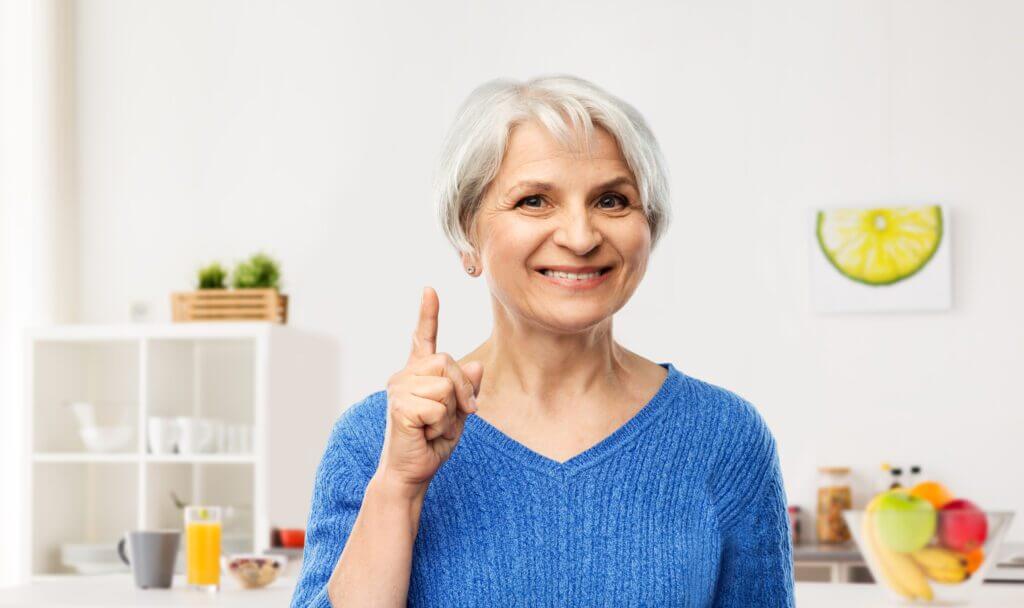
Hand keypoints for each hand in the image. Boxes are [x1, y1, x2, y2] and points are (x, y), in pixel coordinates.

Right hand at [375, 287, 483, 499]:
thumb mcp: (458, 414)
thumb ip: (466, 390)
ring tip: (433, 427)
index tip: (430, 290)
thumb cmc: (431, 443)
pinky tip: (425, 433)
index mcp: (417, 374)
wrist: (412, 473)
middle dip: (462, 391)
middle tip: (454, 417)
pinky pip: (438, 405)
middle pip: (448, 361)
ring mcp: (398, 389)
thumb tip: (476, 367)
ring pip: (446, 385)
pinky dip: (440, 424)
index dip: (427, 314)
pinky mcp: (399, 405)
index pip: (422, 338)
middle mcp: (404, 376)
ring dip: (450, 412)